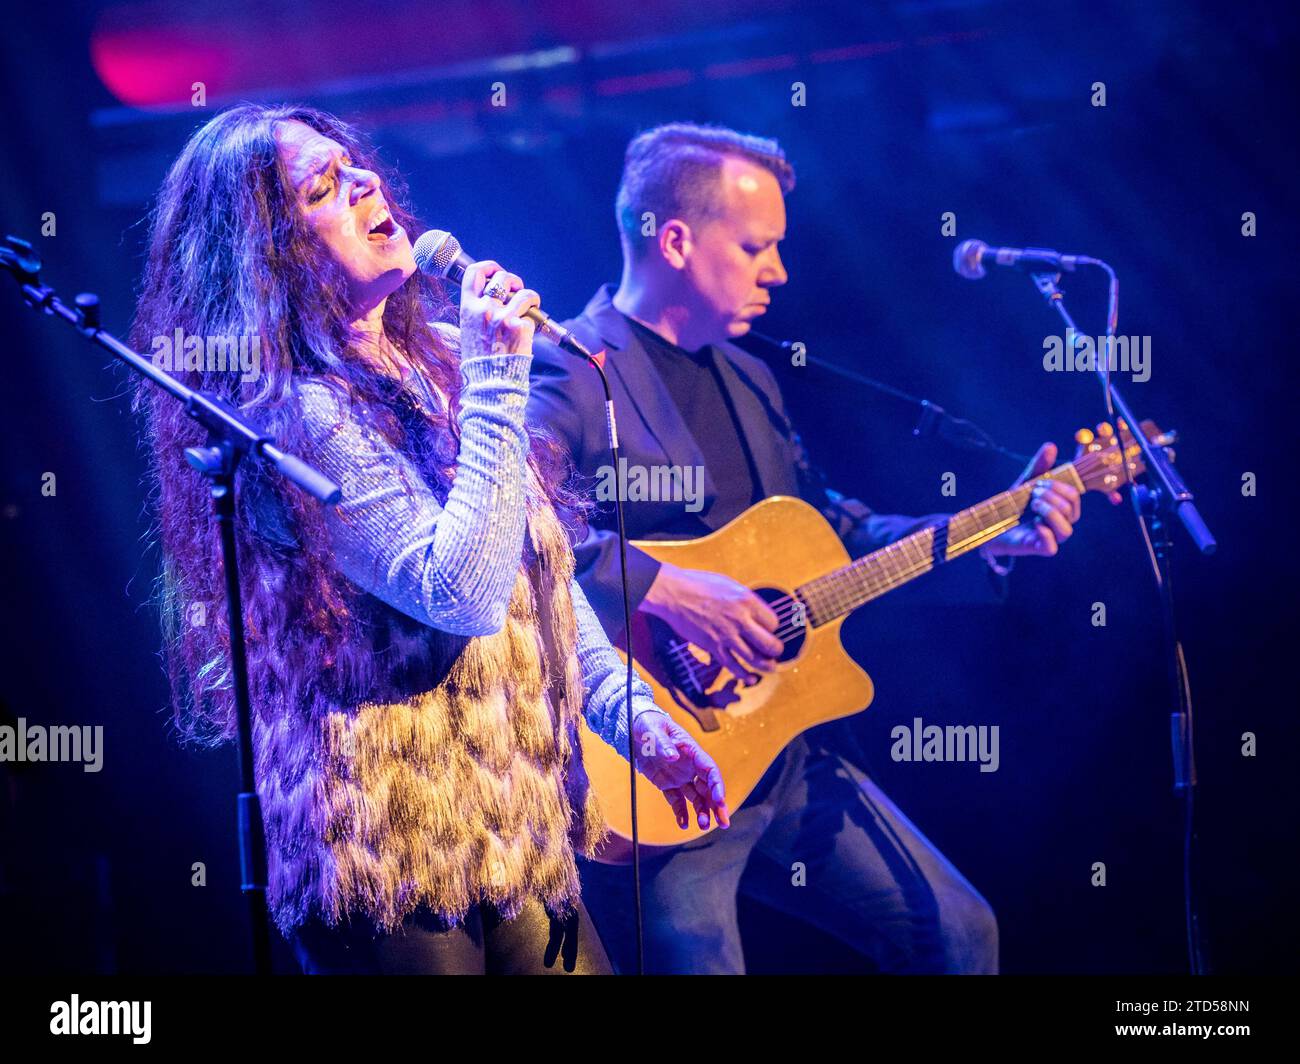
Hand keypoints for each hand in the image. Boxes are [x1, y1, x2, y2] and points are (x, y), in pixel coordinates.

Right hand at [458, 260, 540, 357]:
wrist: (489, 383)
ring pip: (523, 292)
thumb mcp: (470, 330)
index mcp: (467, 308)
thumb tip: (495, 295)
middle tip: (518, 290)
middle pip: (502, 277)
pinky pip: (532, 314)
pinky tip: (530, 330)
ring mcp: (502, 317)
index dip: (489, 266)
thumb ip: (478, 311)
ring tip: (531, 304)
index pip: (474, 273)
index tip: (497, 271)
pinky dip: (533, 320)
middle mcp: (483, 308)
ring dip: (530, 296)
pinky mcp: (519, 327)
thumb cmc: (481, 360)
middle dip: (513, 281)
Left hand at [631, 710, 730, 830]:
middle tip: (724, 823)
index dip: (717, 785)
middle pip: (708, 787)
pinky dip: (681, 813)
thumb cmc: (647, 724)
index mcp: (692, 750)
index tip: (719, 800)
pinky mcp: (668, 784)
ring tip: (703, 826)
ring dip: (701, 811)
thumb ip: (663, 743)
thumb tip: (673, 757)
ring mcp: (680, 776)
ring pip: (696, 797)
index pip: (710, 770)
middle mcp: (690, 766)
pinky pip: (677, 800)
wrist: (634, 728)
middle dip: (717, 805)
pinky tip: (683, 825)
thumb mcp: (653, 730)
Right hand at [641, 563, 783, 684]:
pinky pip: (733, 665)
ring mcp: (726, 635)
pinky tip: (749, 678)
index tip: (769, 630)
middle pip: (769, 644)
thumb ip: (745, 601)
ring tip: (769, 667)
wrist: (674, 593)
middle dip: (776, 650)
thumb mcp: (729, 585)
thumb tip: (756, 612)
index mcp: (747, 601)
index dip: (773, 628)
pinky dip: (743, 674)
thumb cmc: (700, 584)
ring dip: (766, 666)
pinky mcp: (713, 646)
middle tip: (775, 651)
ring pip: (755, 659)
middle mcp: (740, 620)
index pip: (773, 623)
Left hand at [990, 441, 1087, 557]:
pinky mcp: (1038, 549)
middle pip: (1072, 509)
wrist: (990, 525)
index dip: (1061, 487)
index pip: (1075, 496)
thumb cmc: (1014, 505)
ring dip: (1051, 512)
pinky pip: (1052, 548)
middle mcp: (1060, 522)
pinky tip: (1034, 523)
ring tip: (1033, 504)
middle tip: (1034, 492)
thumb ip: (1039, 467)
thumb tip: (1051, 446)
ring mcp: (1051, 537)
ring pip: (1067, 529)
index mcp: (1061, 506)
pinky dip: (1045, 533)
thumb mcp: (1026, 483)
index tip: (1041, 482)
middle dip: (1053, 496)